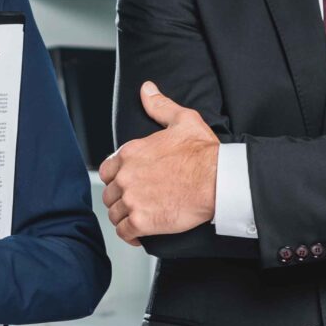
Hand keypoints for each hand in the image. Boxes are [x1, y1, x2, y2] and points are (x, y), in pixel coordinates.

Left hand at [98, 85, 218, 244]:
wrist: (218, 180)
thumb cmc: (204, 152)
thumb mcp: (182, 120)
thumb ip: (159, 106)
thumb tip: (147, 90)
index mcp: (130, 152)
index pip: (107, 170)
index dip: (116, 178)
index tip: (127, 183)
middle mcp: (126, 176)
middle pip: (109, 193)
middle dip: (119, 199)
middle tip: (135, 202)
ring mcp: (132, 200)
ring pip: (114, 213)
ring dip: (123, 217)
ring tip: (137, 218)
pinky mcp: (141, 221)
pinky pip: (124, 232)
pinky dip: (129, 235)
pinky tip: (137, 234)